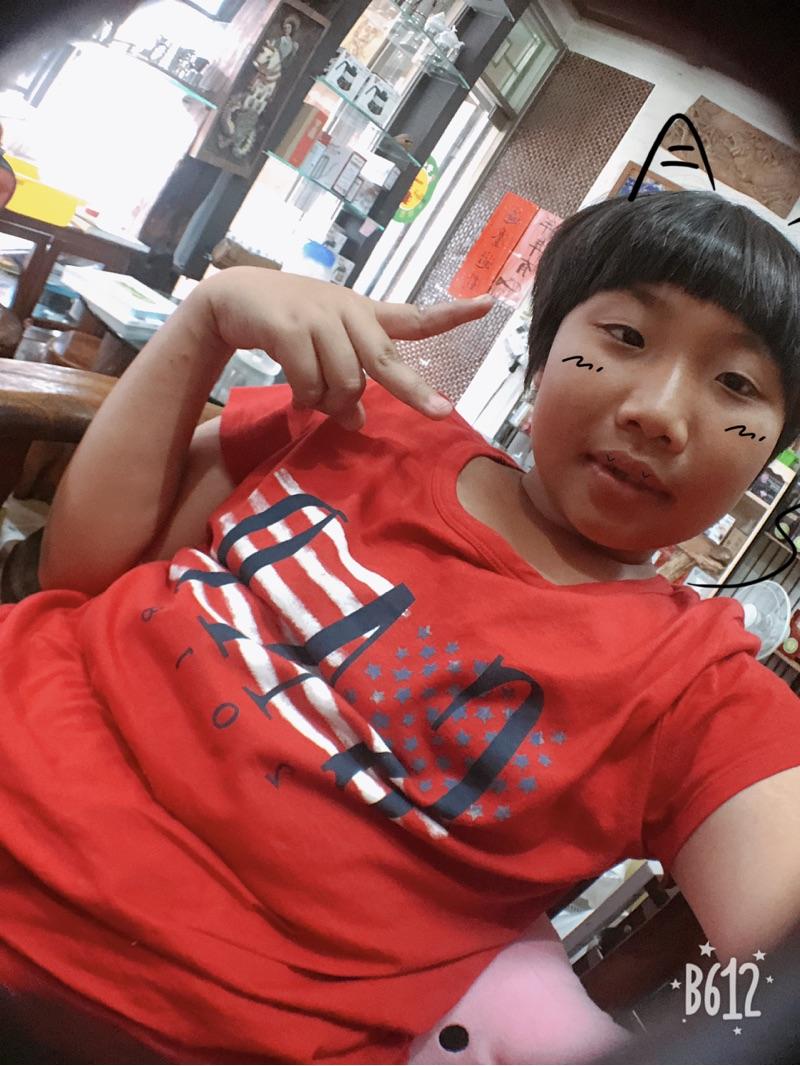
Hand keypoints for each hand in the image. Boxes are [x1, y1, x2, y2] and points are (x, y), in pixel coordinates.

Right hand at [197, 267, 494, 429]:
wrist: (231, 298)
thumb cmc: (286, 325)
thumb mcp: (322, 353)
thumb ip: (345, 385)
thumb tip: (358, 423)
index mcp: (363, 314)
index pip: (413, 315)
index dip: (451, 313)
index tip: (490, 304)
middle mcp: (348, 311)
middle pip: (386, 360)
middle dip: (414, 391)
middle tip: (441, 414)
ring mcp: (320, 316)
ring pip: (345, 380)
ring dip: (330, 404)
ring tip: (312, 406)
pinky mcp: (290, 326)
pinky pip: (310, 381)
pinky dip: (305, 400)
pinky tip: (296, 404)